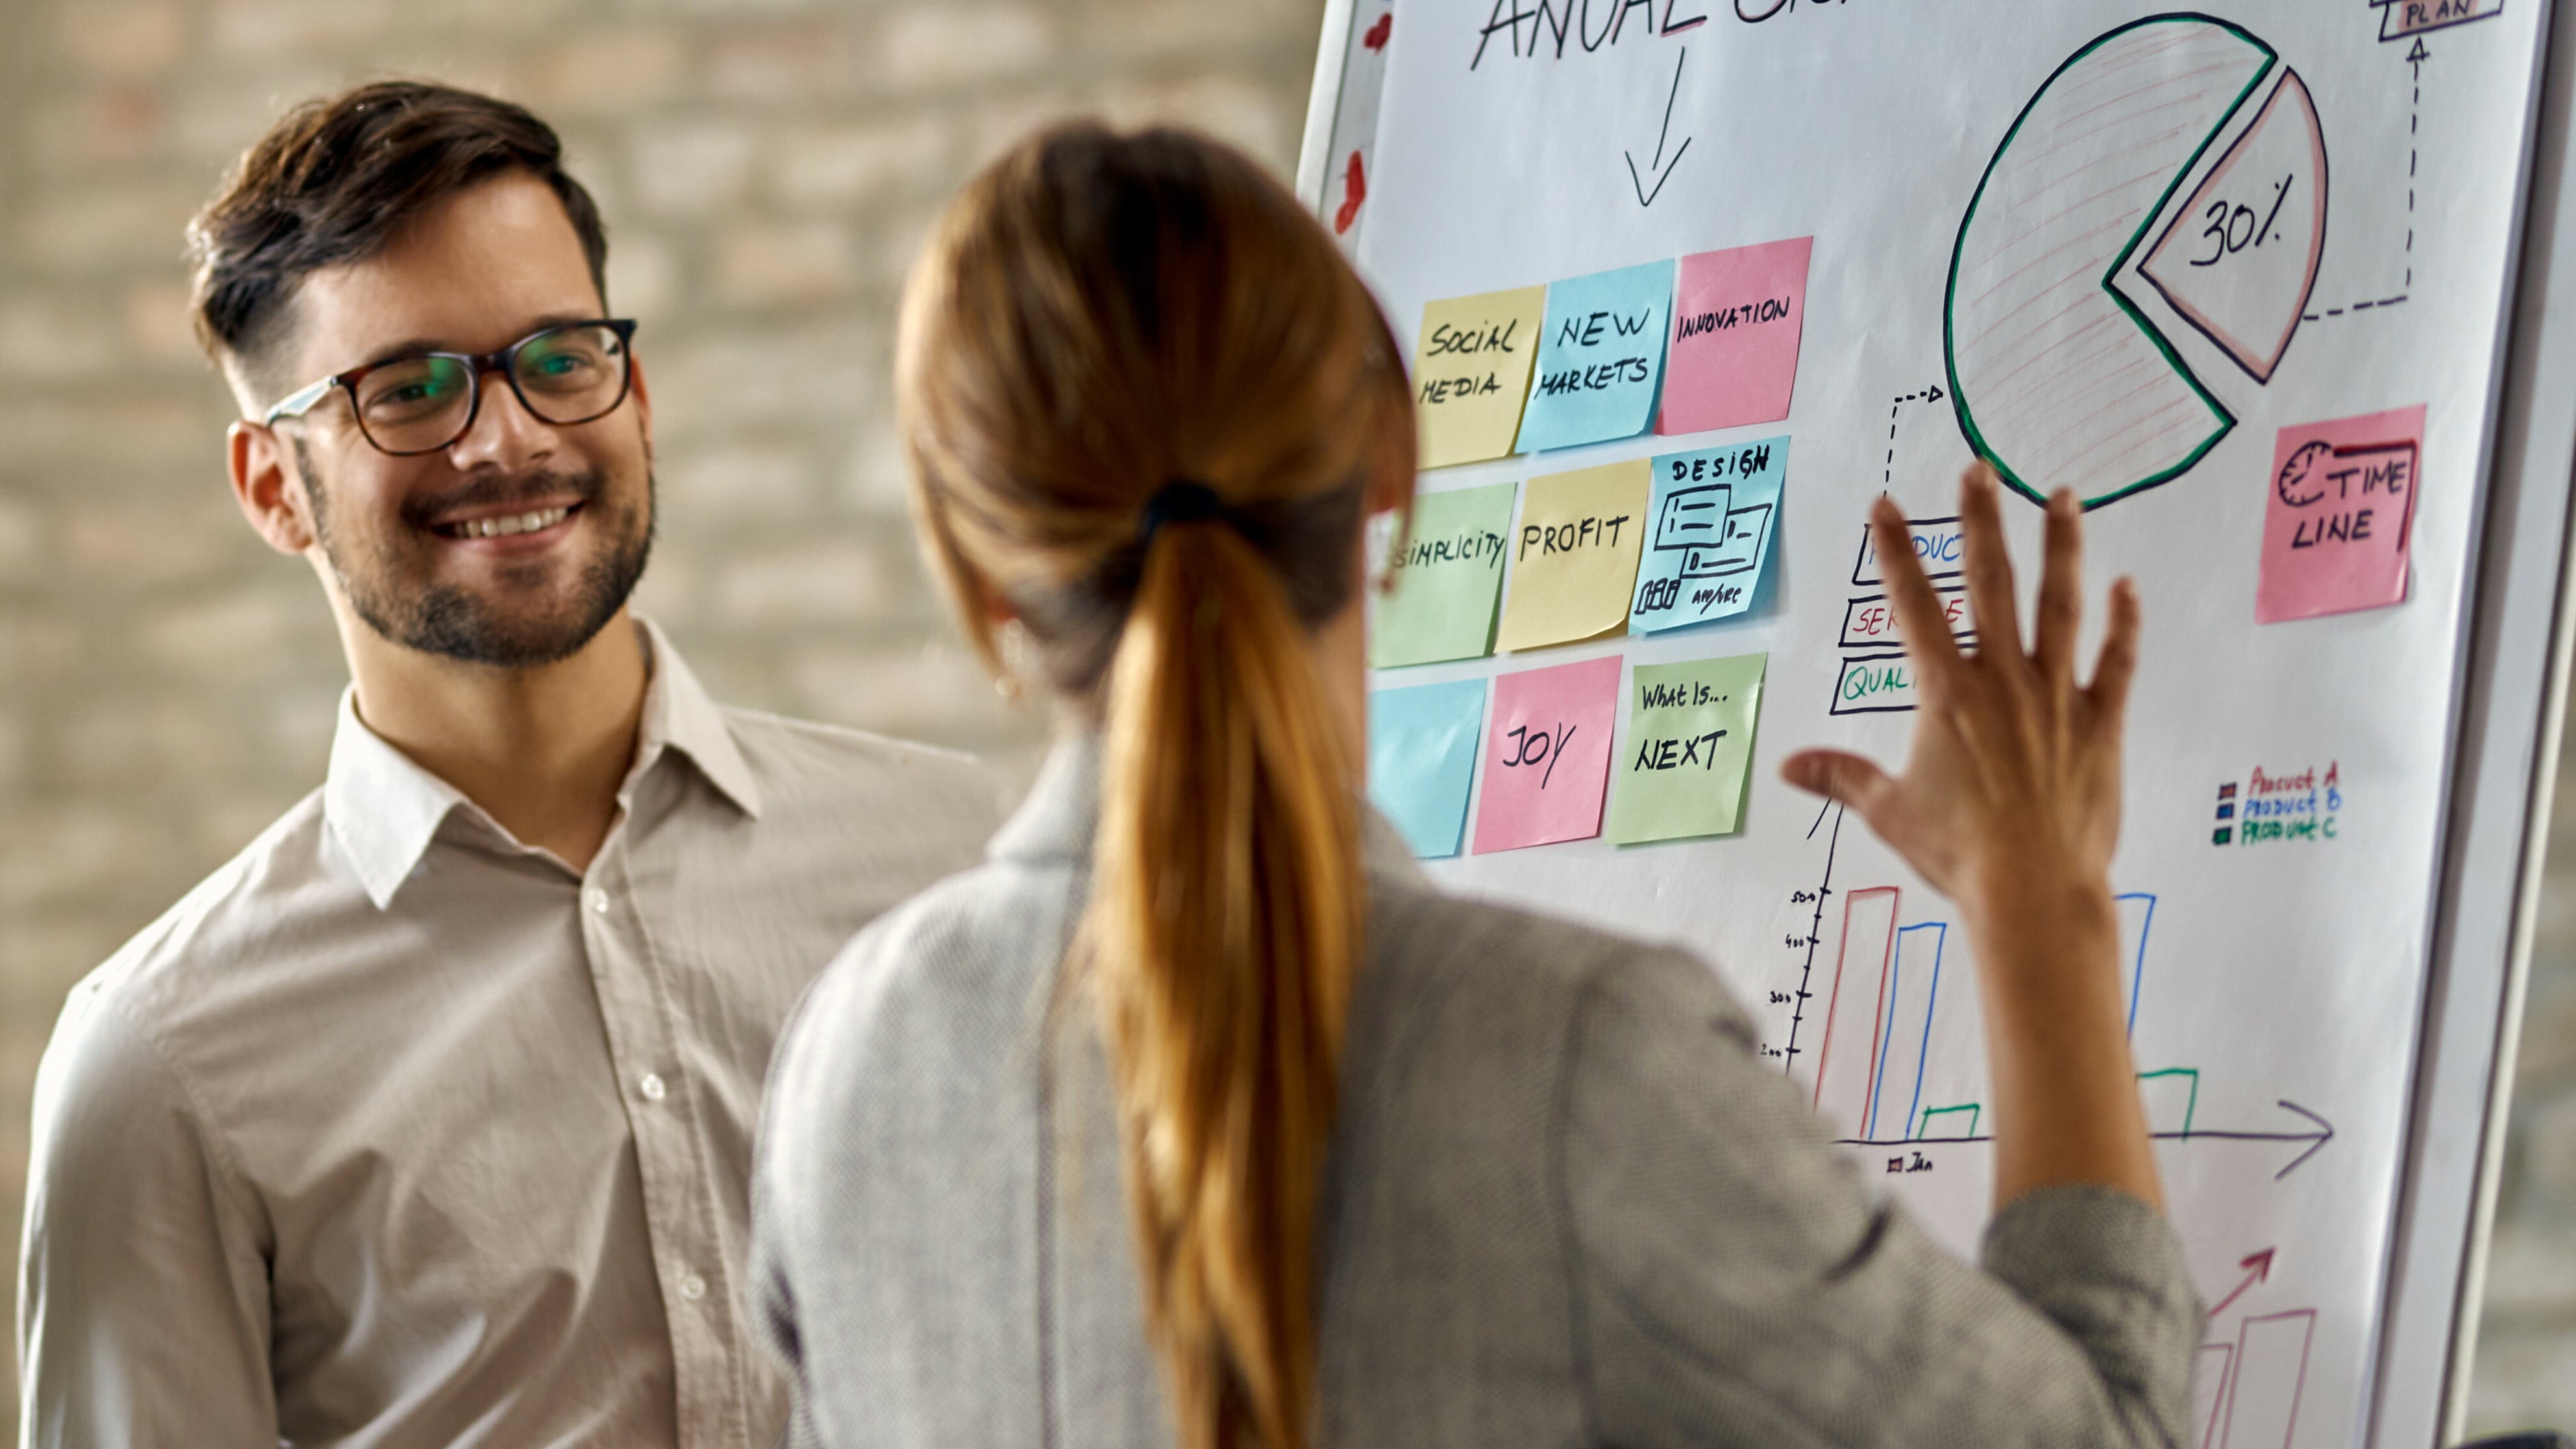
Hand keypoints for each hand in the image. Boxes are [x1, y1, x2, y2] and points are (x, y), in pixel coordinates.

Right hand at [1781, 464, 2138, 923]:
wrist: (2034, 891)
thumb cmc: (1957, 854)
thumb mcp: (1890, 812)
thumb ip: (1842, 778)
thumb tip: (1789, 767)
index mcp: (1945, 694)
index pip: (1913, 607)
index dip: (1896, 553)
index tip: (1886, 503)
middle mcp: (2001, 680)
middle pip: (1992, 584)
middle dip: (1981, 522)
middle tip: (1979, 470)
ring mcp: (2056, 697)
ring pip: (2061, 605)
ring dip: (2062, 546)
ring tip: (2062, 495)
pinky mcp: (2101, 724)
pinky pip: (2117, 662)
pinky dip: (2124, 623)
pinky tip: (2127, 585)